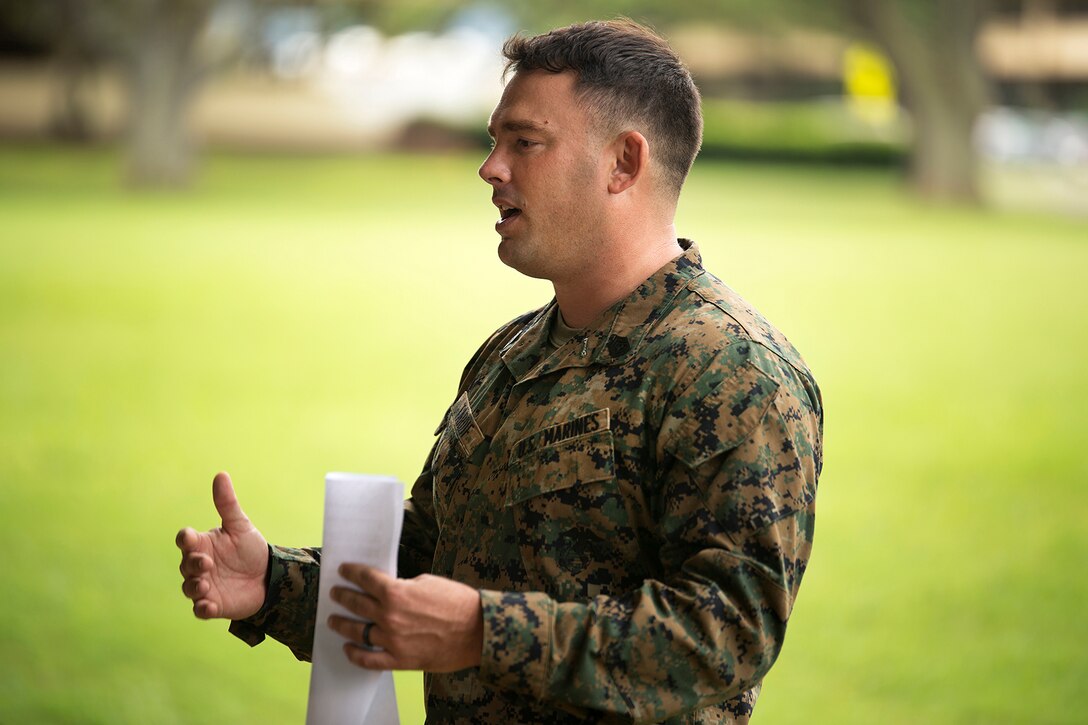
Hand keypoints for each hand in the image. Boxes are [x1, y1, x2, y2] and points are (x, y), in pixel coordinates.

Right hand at [176, 471, 268, 619]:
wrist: (270, 576)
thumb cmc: (250, 549)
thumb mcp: (240, 525)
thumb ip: (227, 504)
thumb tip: (220, 474)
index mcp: (202, 544)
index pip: (185, 540)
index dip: (185, 539)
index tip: (190, 538)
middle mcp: (199, 565)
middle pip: (185, 564)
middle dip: (193, 564)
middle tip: (207, 563)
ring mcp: (204, 586)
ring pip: (189, 587)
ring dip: (194, 586)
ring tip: (205, 584)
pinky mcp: (213, 604)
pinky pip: (200, 609)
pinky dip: (202, 608)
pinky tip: (208, 606)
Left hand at [327, 563, 482, 672]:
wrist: (478, 630)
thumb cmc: (457, 602)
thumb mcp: (427, 582)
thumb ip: (403, 587)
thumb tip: (388, 591)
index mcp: (397, 592)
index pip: (365, 579)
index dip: (351, 573)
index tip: (343, 570)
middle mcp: (389, 616)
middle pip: (356, 604)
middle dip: (342, 596)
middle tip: (335, 593)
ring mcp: (393, 640)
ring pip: (357, 632)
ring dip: (342, 625)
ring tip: (334, 620)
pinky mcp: (400, 660)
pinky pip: (370, 660)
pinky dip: (355, 655)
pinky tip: (348, 649)